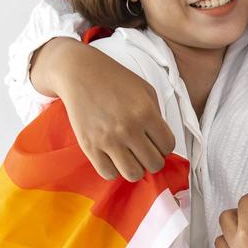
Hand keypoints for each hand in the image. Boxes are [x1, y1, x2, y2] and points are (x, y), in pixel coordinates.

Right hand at [32, 39, 174, 180]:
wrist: (79, 73)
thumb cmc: (114, 80)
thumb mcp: (145, 90)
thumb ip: (156, 115)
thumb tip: (161, 142)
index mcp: (146, 112)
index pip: (168, 146)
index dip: (164, 146)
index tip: (156, 142)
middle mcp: (129, 128)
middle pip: (154, 164)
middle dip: (152, 159)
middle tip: (144, 151)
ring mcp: (108, 140)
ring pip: (133, 174)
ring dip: (135, 168)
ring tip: (130, 157)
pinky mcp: (89, 146)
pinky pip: (108, 174)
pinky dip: (114, 170)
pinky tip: (113, 158)